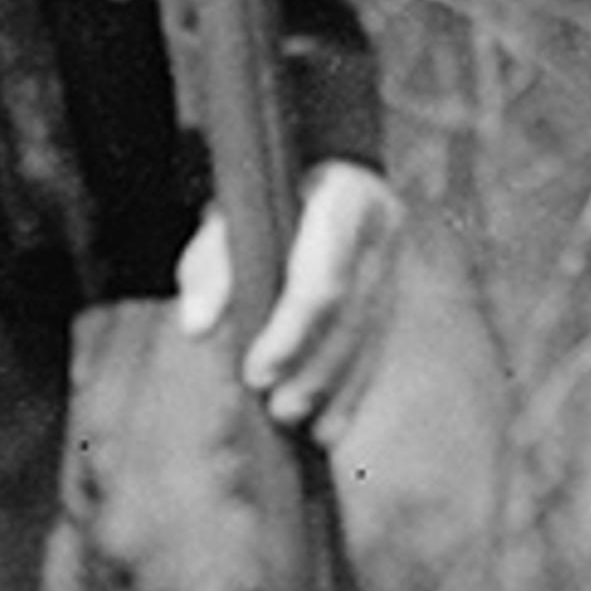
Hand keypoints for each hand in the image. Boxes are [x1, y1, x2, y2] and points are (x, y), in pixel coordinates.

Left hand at [175, 157, 402, 434]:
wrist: (317, 154)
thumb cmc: (260, 186)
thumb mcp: (227, 211)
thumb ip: (211, 265)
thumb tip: (197, 327)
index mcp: (344, 196)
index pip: (320, 280)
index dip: (289, 334)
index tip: (256, 374)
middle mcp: (381, 228)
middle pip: (351, 316)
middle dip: (316, 371)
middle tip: (279, 413)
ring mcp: (394, 257)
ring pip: (372, 335)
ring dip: (340, 389)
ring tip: (311, 436)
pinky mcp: (393, 285)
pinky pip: (378, 342)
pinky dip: (355, 385)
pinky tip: (335, 424)